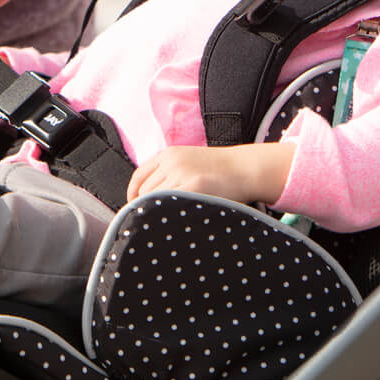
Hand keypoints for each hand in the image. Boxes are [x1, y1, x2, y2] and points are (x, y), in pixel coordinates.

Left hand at [126, 143, 296, 207]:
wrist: (246, 168)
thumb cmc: (220, 171)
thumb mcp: (190, 163)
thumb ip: (170, 175)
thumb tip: (149, 200)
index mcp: (169, 154)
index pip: (138, 177)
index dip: (133, 196)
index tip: (135, 210)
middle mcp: (171, 161)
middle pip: (144, 192)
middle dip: (147, 208)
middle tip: (153, 223)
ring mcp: (181, 172)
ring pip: (156, 200)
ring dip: (158, 214)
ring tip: (167, 224)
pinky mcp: (193, 185)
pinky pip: (170, 205)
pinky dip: (168, 216)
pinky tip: (174, 224)